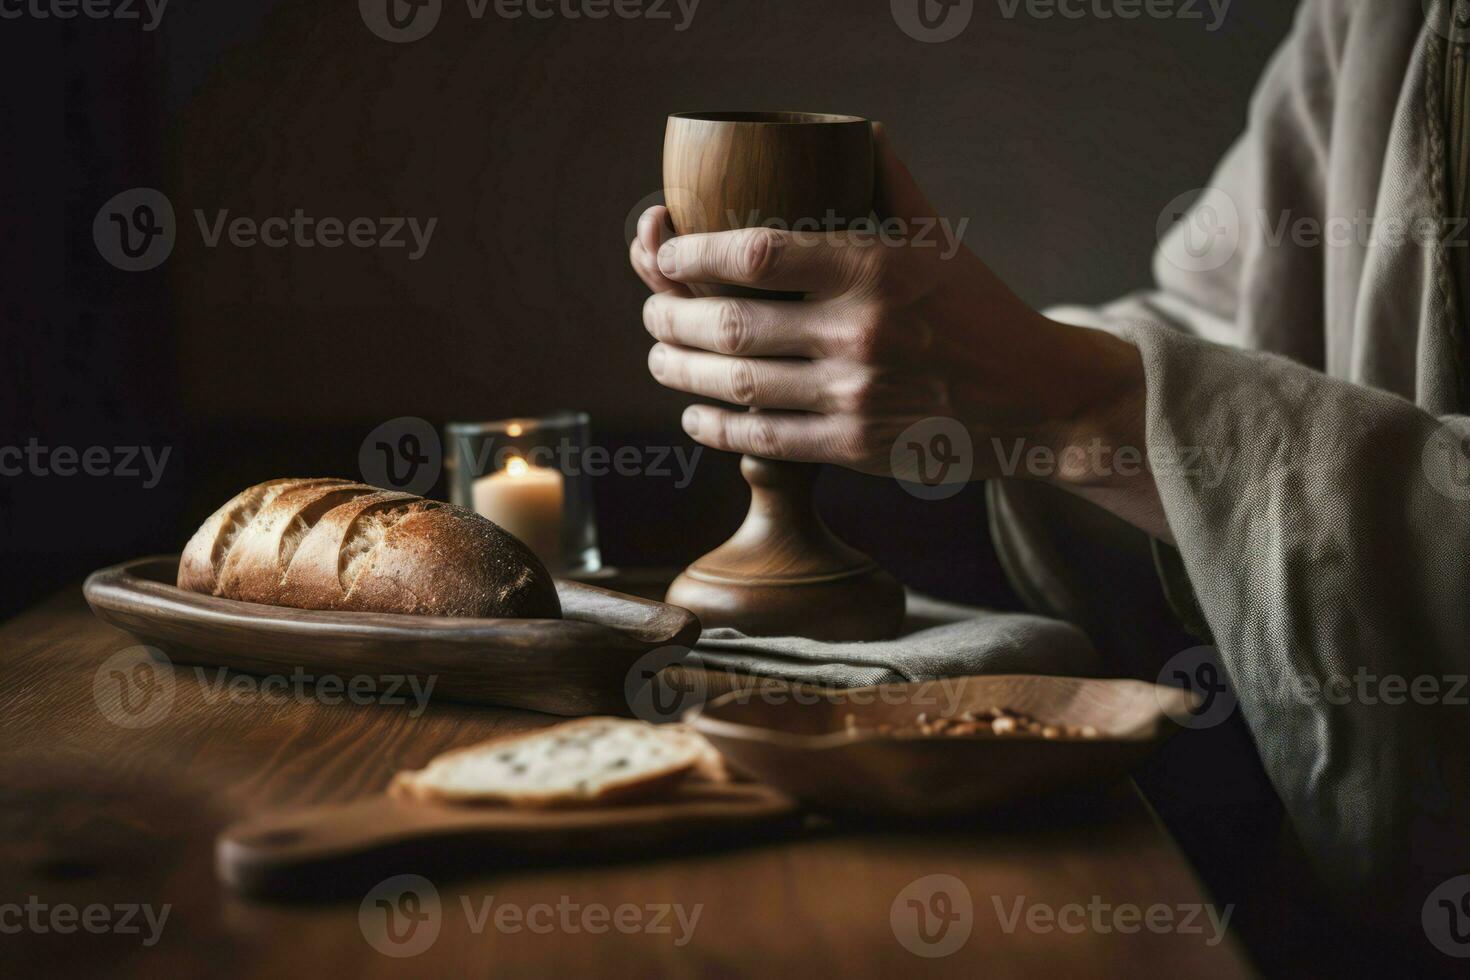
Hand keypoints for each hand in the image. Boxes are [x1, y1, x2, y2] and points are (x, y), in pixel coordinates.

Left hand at [628, 125, 1150, 499]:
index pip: (754, 253)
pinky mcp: (857, 447)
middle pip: (728, 324)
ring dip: (677, 371)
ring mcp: (857, 394)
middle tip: (651, 313)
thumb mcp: (938, 237)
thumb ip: (888, 181)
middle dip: (668, 317)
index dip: (690, 255)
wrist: (1036, 396)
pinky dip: (715, 429)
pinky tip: (693, 415)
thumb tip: (857, 129)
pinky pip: (763, 441)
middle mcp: (861, 331)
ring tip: (658, 358)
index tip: (663, 255)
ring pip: (735, 385)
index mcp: (875, 266)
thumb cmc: (977, 308)